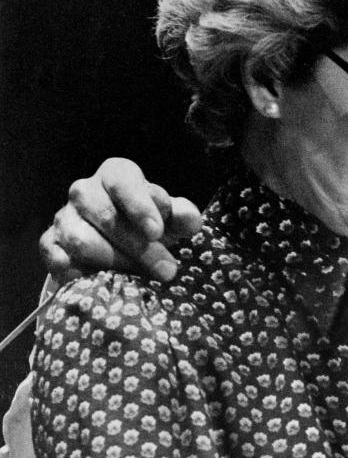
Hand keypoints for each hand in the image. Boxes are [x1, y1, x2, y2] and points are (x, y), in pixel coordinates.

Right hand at [39, 158, 201, 281]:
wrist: (120, 242)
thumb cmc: (151, 223)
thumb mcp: (172, 217)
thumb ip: (183, 215)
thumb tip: (189, 219)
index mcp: (116, 174)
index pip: (122, 183)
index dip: (139, 207)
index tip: (156, 232)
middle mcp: (84, 191)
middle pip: (106, 217)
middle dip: (139, 248)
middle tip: (166, 270)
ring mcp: (63, 217)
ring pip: (82, 241)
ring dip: (116, 264)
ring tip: (142, 281)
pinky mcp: (49, 243)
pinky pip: (59, 260)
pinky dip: (82, 275)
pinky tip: (105, 283)